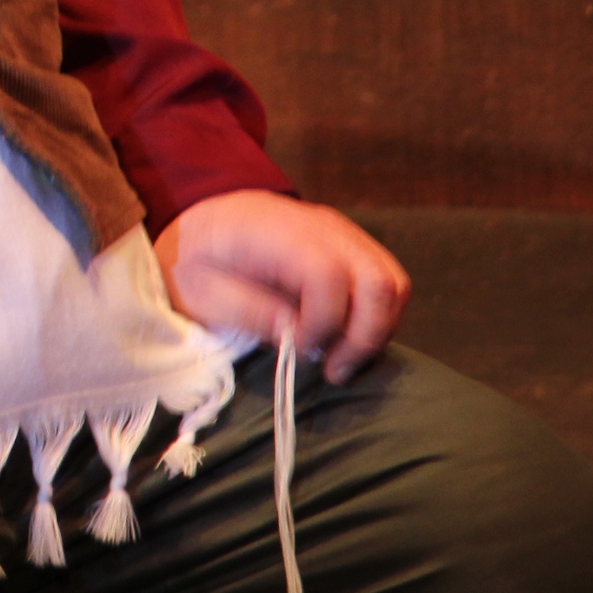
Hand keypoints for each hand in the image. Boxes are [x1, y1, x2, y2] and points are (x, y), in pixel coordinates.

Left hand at [155, 190, 410, 381]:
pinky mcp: (354, 248)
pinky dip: (377, 317)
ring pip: (393, 284)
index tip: (299, 349)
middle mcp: (323, 228)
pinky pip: (387, 282)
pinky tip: (342, 338)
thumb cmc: (198, 260)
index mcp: (278, 232)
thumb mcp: (202, 291)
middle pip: (379, 281)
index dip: (323, 322)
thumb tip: (295, 334)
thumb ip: (249, 311)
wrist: (203, 224)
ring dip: (376, 330)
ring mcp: (344, 235)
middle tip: (332, 368)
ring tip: (338, 357)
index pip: (329, 275)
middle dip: (364, 336)